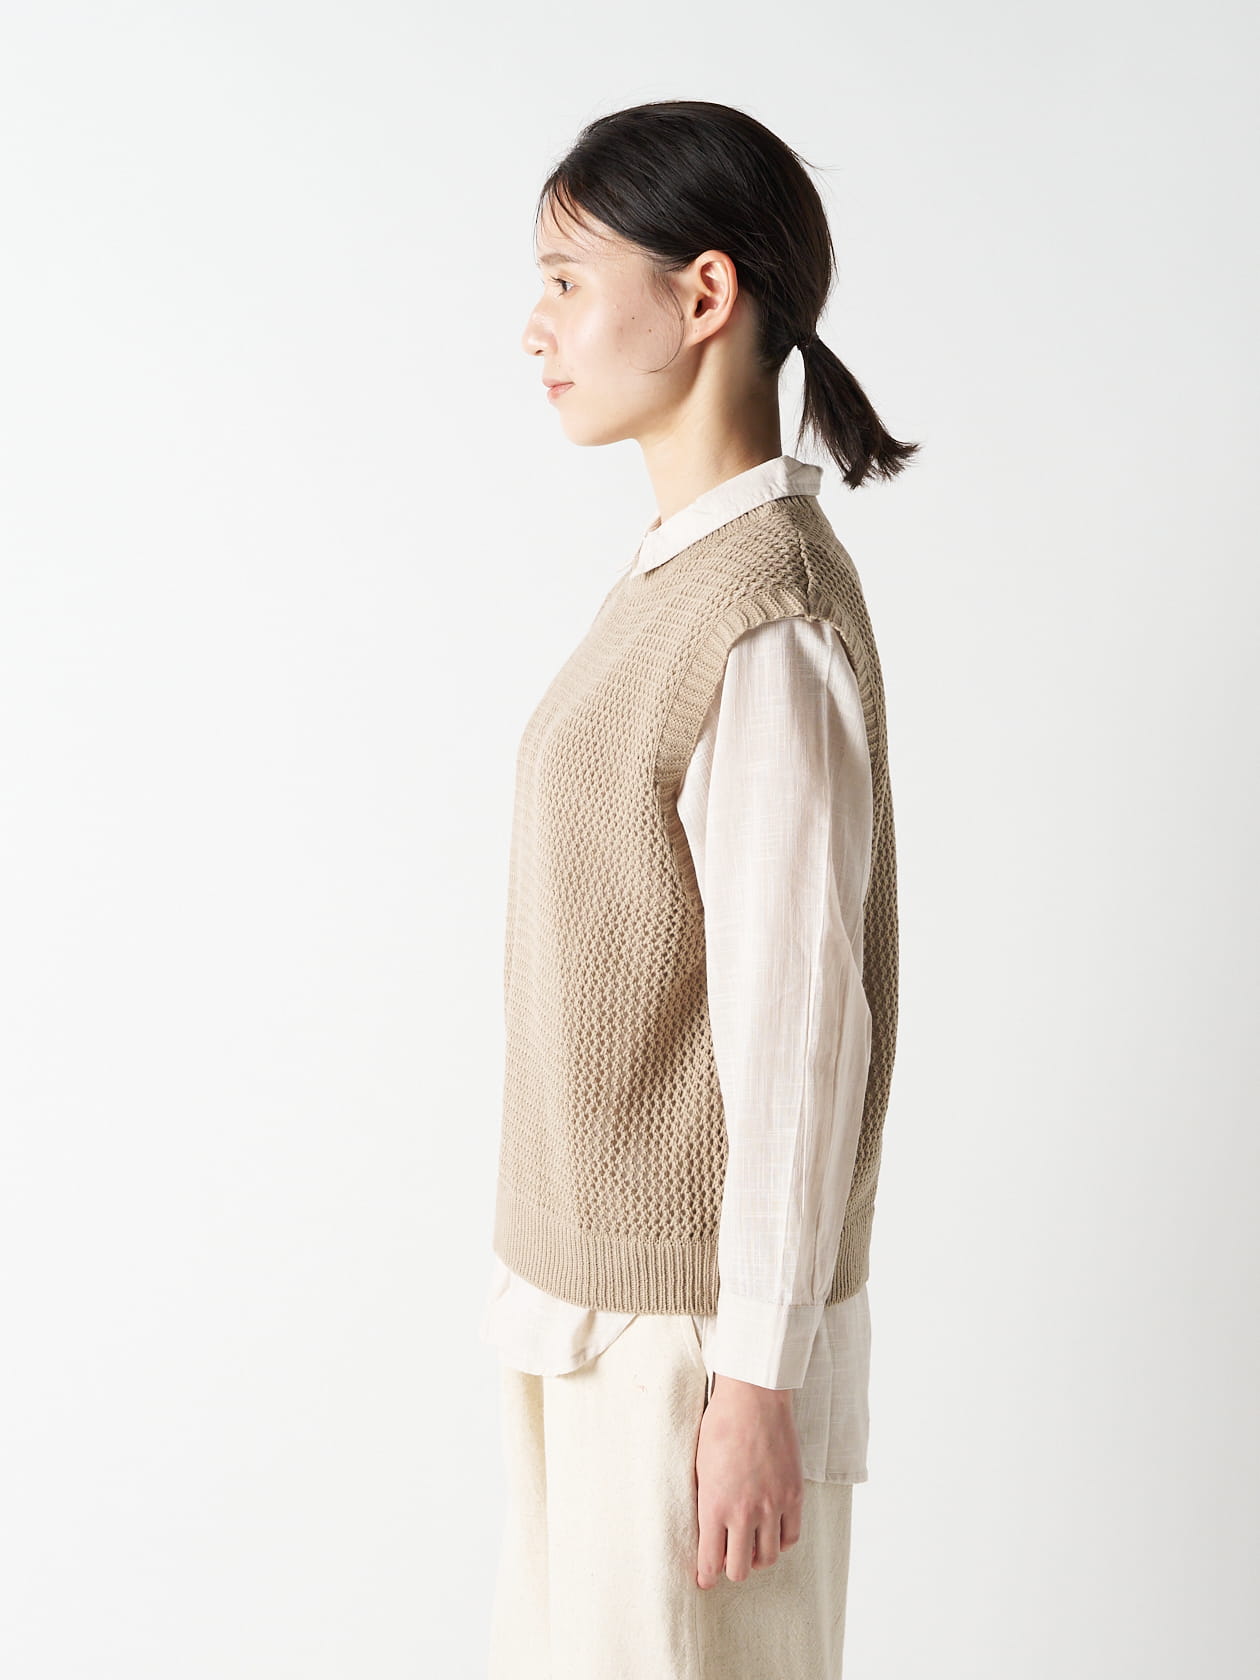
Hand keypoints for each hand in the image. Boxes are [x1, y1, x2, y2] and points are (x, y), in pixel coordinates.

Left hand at [693, 1372, 803, 1587]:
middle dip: (731, 1569)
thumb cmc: (719, 1426)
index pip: (710, 1562)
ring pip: (768, 1558)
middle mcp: (744, 1512)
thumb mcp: (699, 1467)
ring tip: (751, 1547)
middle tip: (728, 1561)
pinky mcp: (794, 1495)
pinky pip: (792, 1537)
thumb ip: (705, 1503)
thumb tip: (704, 1531)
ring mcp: (773, 1505)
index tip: (704, 1581)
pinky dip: (781, 1541)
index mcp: (714, 1506)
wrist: (753, 1399)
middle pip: (739, 1568)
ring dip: (757, 1558)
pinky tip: (772, 1532)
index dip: (706, 1577)